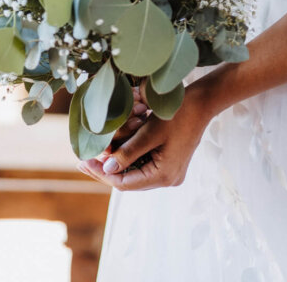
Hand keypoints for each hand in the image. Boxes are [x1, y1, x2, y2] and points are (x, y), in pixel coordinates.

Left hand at [76, 82, 212, 190]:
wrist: (202, 102)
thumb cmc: (177, 114)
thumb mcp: (149, 132)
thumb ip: (128, 152)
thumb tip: (107, 168)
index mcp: (163, 175)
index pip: (125, 183)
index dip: (102, 173)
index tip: (84, 162)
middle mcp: (168, 178)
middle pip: (130, 179)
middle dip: (107, 169)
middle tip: (83, 160)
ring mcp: (170, 171)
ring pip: (136, 172)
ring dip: (117, 163)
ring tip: (95, 154)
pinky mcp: (171, 162)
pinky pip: (144, 164)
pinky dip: (129, 157)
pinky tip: (114, 149)